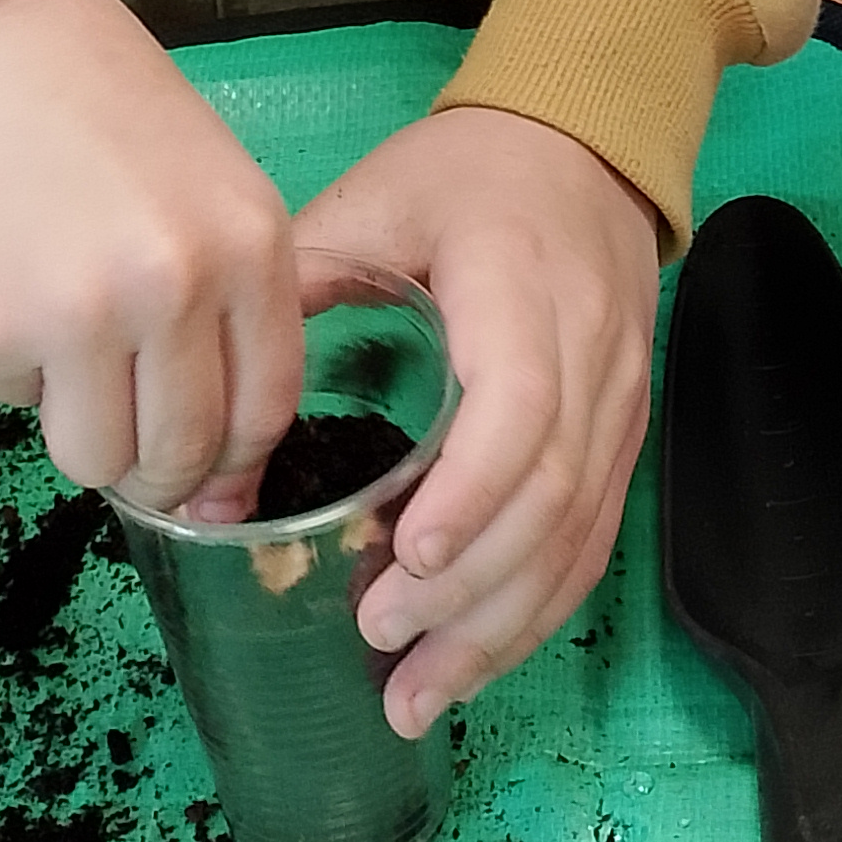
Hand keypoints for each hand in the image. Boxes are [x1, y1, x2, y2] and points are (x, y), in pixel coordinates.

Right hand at [0, 0, 301, 512]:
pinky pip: (17, 405)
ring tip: (65, 355)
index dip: (233, 463)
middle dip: (158, 473)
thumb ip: (226, 306)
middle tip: (128, 440)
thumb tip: (217, 466)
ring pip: (99, 460)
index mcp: (249, 244)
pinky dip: (15, 372)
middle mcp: (178, 287)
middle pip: (183, 453)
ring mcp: (82, 316)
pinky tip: (9, 287)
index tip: (207, 477)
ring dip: (85, 431)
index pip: (265, 409)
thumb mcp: (210, 187)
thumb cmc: (102, 105)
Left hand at [292, 105, 659, 738]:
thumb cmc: (468, 174)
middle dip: (468, 586)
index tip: (405, 553)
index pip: (523, 405)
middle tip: (376, 633)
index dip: (472, 490)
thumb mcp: (379, 198)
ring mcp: (619, 404)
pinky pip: (591, 541)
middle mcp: (592, 354)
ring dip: (499, 627)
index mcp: (525, 285)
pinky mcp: (622, 439)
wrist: (584, 146)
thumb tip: (219, 399)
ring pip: (578, 536)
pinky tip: (471, 662)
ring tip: (414, 695)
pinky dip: (533, 612)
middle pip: (554, 493)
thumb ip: (306, 278)